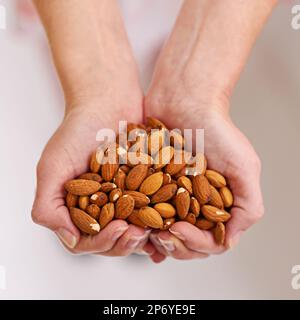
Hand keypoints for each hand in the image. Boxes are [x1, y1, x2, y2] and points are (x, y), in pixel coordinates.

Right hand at [31, 97, 159, 256]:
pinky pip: (152, 211)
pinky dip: (160, 220)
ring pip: (133, 231)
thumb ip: (48, 205)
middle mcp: (99, 207)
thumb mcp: (53, 166)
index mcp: (74, 208)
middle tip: (140, 233)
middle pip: (112, 240)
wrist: (107, 102)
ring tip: (156, 229)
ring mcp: (122, 199)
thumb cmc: (77, 131)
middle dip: (126, 242)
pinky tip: (170, 226)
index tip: (120, 229)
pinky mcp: (143, 188)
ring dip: (144, 235)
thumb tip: (69, 239)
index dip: (102, 241)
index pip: (86, 241)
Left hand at [145, 91, 262, 259]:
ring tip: (143, 234)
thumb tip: (230, 240)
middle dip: (172, 245)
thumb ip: (248, 206)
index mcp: (218, 205)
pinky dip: (138, 224)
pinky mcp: (149, 184)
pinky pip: (142, 211)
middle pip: (184, 242)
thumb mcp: (243, 166)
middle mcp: (195, 204)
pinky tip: (132, 229)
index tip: (177, 230)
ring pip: (162, 231)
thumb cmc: (216, 130)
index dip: (194, 243)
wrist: (184, 100)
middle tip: (158, 235)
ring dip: (153, 239)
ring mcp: (171, 196)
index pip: (209, 241)